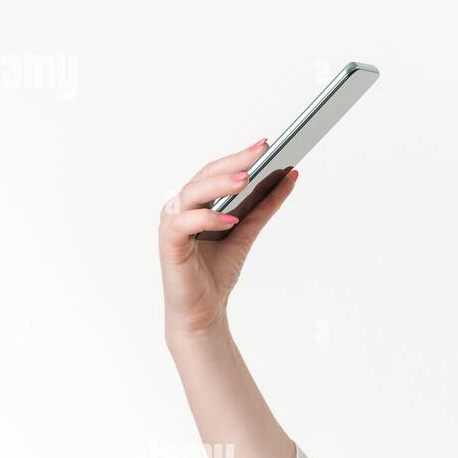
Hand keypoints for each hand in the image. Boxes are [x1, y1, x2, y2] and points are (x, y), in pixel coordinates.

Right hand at [159, 139, 298, 338]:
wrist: (202, 312)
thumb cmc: (216, 273)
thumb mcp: (246, 234)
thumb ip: (263, 207)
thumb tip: (288, 179)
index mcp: (198, 202)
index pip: (219, 171)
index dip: (241, 156)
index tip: (268, 145)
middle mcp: (182, 207)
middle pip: (207, 176)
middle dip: (235, 162)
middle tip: (262, 152)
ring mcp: (173, 223)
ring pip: (193, 193)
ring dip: (220, 185)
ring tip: (247, 179)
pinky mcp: (169, 243)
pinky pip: (184, 223)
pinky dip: (207, 219)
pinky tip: (229, 219)